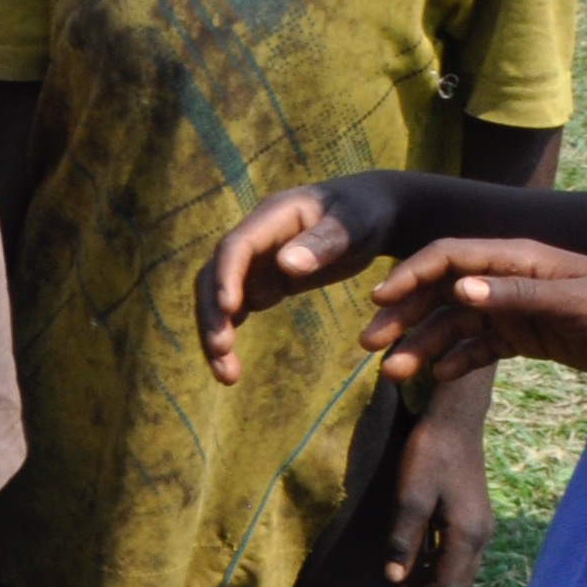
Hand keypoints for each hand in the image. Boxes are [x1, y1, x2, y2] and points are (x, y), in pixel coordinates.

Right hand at [197, 175, 401, 381]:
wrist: (374, 211)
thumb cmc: (367, 214)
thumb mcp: (354, 225)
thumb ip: (324, 242)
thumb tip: (286, 265)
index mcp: (271, 218)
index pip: (235, 247)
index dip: (226, 276)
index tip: (230, 310)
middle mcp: (254, 241)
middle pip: (215, 276)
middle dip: (213, 314)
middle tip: (221, 354)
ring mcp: (255, 262)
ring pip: (219, 297)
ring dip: (215, 332)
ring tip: (225, 375)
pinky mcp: (263, 281)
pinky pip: (237, 309)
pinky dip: (230, 334)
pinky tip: (232, 367)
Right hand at [357, 238, 586, 389]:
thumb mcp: (575, 302)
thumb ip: (516, 295)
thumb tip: (456, 289)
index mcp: (519, 260)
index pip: (450, 257)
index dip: (411, 275)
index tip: (379, 301)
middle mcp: (511, 281)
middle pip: (443, 294)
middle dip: (405, 318)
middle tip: (371, 346)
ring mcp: (520, 310)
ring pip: (458, 326)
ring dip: (425, 347)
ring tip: (397, 375)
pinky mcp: (533, 339)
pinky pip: (483, 348)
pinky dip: (458, 362)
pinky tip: (438, 378)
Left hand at [379, 396, 490, 586]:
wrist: (454, 422)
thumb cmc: (429, 456)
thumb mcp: (410, 497)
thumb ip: (404, 539)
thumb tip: (394, 578)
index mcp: (468, 534)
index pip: (449, 583)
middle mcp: (481, 535)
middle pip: (458, 580)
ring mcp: (480, 525)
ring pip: (460, 567)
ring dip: (432, 580)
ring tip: (401, 586)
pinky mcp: (473, 514)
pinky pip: (459, 551)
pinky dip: (438, 563)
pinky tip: (417, 561)